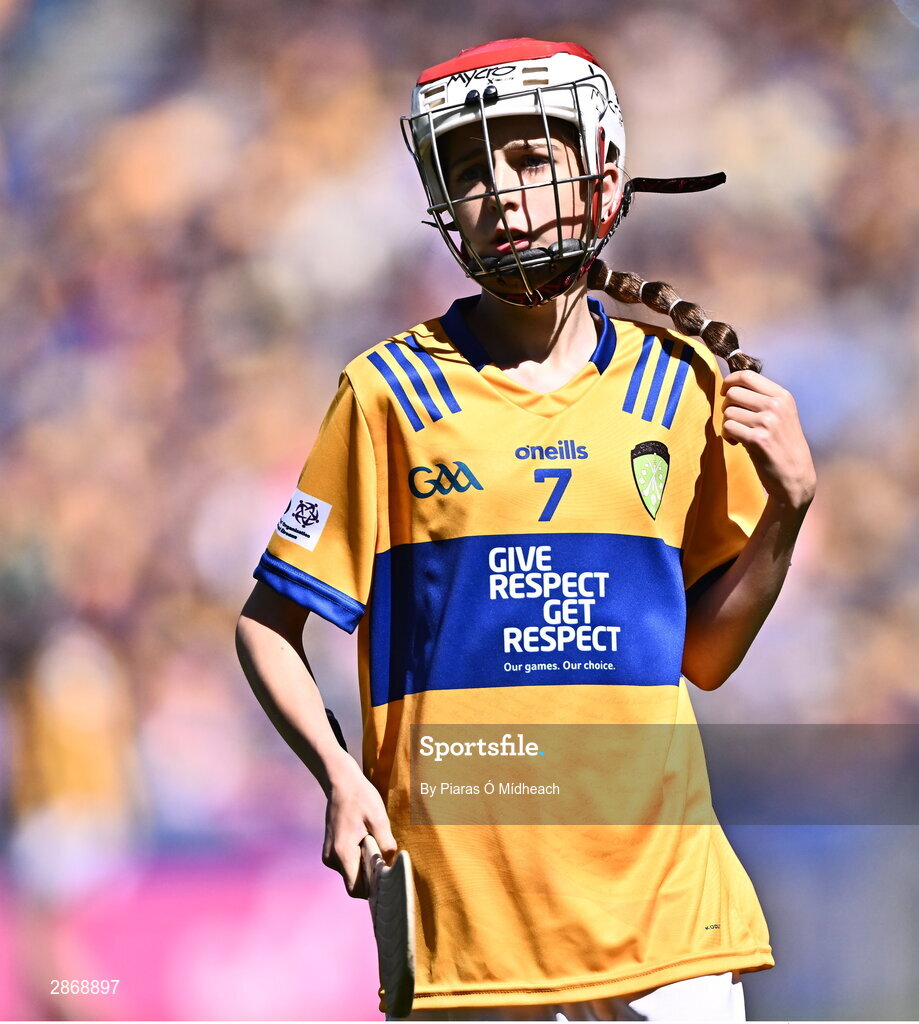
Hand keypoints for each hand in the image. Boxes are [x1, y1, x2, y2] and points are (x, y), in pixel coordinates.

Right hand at [323, 757, 397, 898]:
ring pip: (351, 874)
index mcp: (342, 852)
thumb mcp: (378, 817)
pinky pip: (347, 864)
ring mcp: (329, 854)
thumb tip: (391, 863)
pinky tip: (366, 842)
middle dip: (371, 878)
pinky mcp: (331, 850)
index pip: (356, 888)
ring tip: (374, 844)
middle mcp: (331, 857)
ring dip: (364, 867)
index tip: (387, 879)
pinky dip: (358, 860)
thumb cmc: (361, 797)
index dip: (372, 889)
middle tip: (385, 860)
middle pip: (354, 883)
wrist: (341, 782)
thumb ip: (386, 842)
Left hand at [721, 370, 816, 510]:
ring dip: (727, 424)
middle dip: (726, 406)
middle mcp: (776, 405)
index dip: (730, 381)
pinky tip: (737, 443)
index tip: (725, 392)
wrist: (795, 475)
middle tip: (734, 420)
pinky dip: (727, 436)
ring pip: (728, 411)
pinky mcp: (757, 439)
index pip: (747, 375)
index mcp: (782, 396)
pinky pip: (727, 427)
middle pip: (733, 393)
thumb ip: (762, 399)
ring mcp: (768, 422)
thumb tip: (733, 385)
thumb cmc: (783, 445)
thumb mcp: (781, 415)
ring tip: (738, 435)